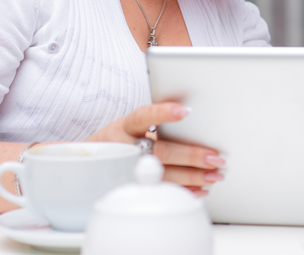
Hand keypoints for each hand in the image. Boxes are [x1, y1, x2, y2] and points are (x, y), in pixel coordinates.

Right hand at [86, 101, 224, 195]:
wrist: (88, 164)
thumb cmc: (117, 141)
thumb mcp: (128, 126)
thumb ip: (153, 123)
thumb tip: (191, 118)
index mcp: (125, 127)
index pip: (144, 116)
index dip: (163, 113)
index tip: (185, 111)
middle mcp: (125, 148)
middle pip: (161, 152)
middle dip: (192, 156)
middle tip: (214, 158)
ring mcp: (128, 171)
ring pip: (164, 176)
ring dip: (193, 177)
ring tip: (214, 175)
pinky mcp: (132, 188)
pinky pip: (161, 191)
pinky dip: (184, 190)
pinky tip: (200, 188)